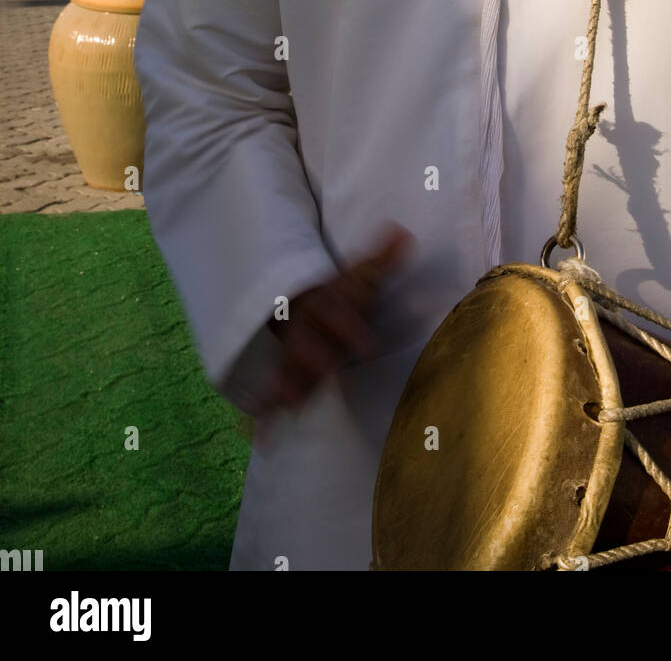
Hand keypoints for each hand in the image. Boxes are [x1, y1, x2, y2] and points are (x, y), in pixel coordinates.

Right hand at [265, 222, 413, 411]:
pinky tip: (264, 441)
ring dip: (285, 387)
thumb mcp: (360, 274)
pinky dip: (265, 418)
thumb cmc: (340, 295)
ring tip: (287, 403)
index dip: (351, 328)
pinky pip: (270, 396)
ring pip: (285, 370)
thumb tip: (404, 232)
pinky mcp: (283, 375)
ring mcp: (289, 354)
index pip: (336, 313)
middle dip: (313, 357)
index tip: (369, 347)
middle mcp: (303, 331)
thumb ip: (382, 257)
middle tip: (323, 370)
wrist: (295, 301)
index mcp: (324, 305)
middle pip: (305, 344)